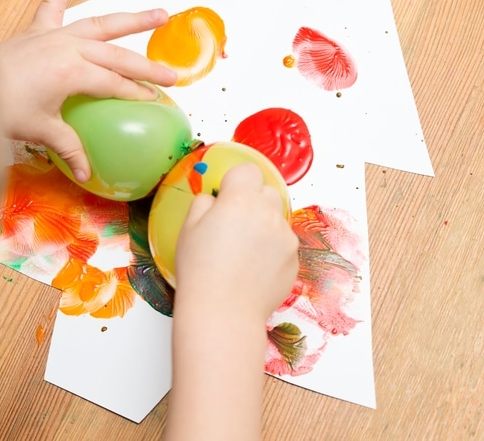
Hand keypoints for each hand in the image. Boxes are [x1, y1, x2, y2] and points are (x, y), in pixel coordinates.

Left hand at [0, 0, 176, 180]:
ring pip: (101, 24)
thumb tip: (87, 175)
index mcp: (72, 72)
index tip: (156, 100)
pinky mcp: (37, 30)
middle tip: (173, 74)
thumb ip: (69, 148)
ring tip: (161, 14)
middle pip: (117, 55)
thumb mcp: (41, 131)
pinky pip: (52, 3)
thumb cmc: (2, 110)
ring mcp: (54, 35)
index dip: (137, 93)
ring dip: (132, 20)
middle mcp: (68, 47)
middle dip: (147, 66)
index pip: (115, 83)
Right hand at [173, 163, 298, 322]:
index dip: (236, 182)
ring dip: (264, 227)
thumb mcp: (188, 229)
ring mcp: (285, 237)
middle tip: (234, 225)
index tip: (226, 197)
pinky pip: (284, 244)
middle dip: (253, 202)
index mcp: (241, 200)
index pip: (248, 171)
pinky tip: (254, 269)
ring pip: (277, 219)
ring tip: (243, 253)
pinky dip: (273, 251)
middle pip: (267, 192)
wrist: (223, 312)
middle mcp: (268, 213)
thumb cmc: (200, 270)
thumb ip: (204, 204)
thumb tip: (215, 200)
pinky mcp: (294, 260)